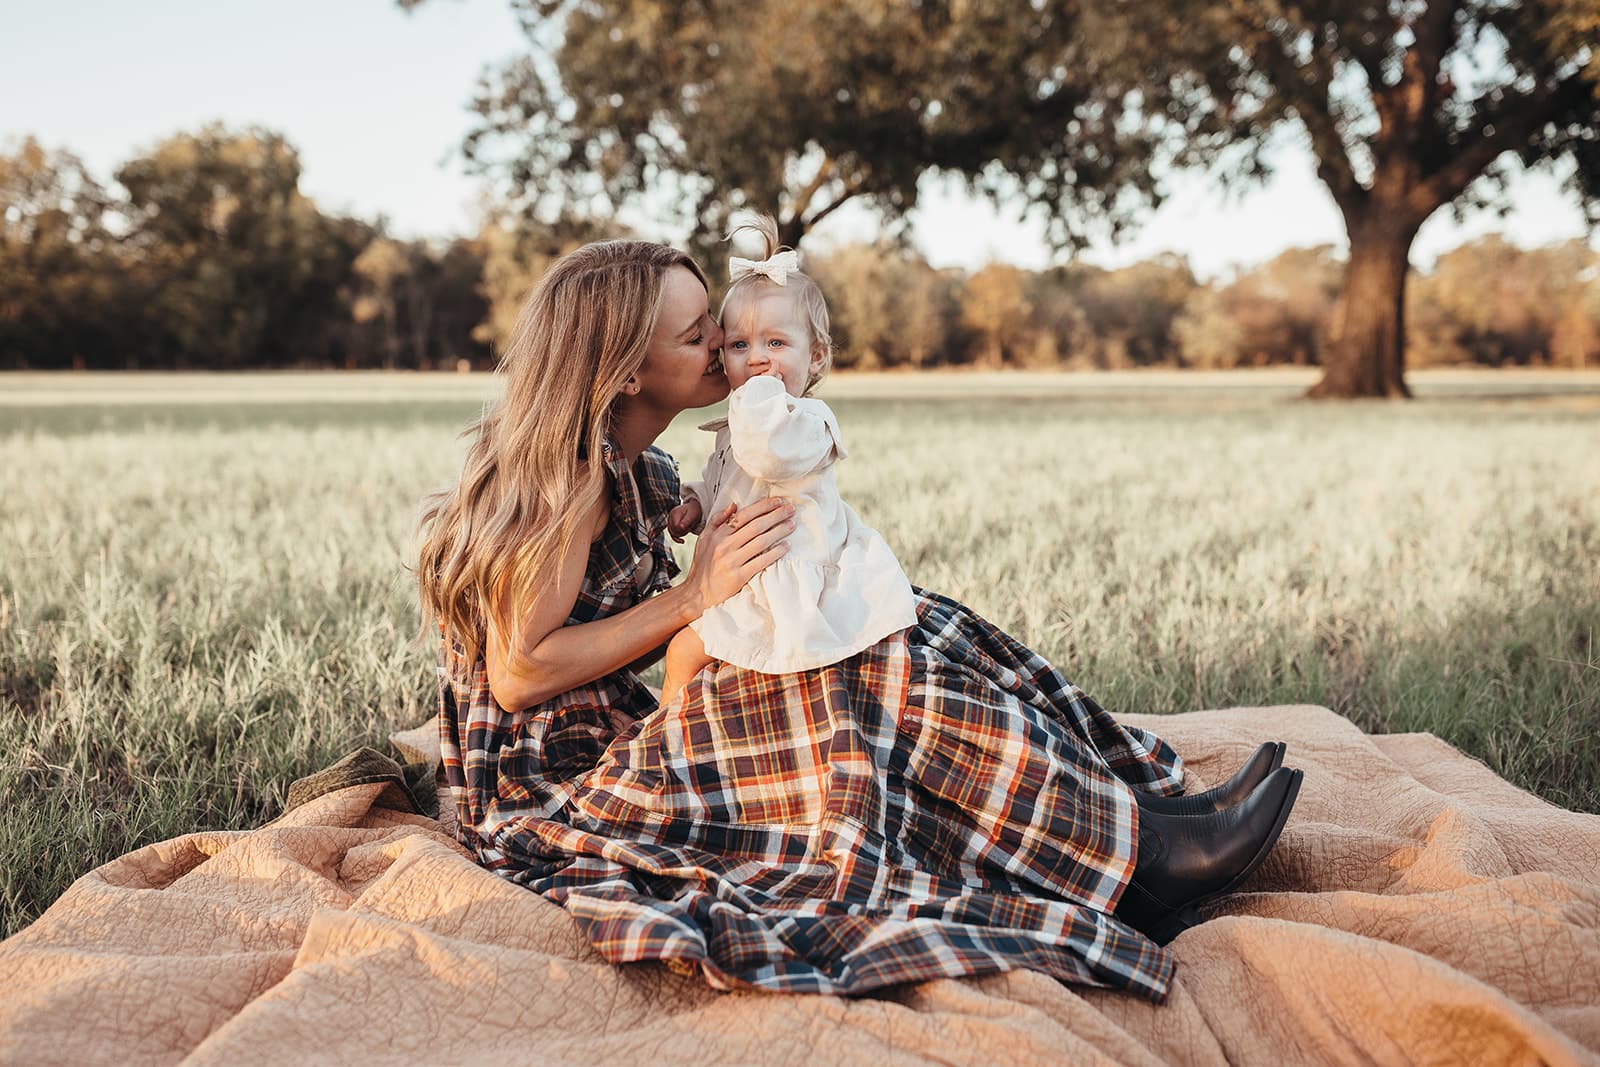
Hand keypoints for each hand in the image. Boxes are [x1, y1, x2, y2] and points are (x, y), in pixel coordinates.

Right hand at [667, 498, 702, 541]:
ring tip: (688, 528)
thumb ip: (686, 521)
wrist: (693, 509)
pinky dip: (677, 538)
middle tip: (690, 527)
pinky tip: (682, 541)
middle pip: (673, 531)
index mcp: (674, 513)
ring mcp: (670, 522)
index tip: (689, 527)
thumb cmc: (693, 512)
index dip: (682, 529)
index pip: (675, 526)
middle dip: (682, 532)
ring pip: (673, 534)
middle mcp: (670, 517)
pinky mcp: (672, 526)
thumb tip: (680, 527)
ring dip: (682, 533)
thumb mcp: (692, 516)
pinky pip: (672, 535)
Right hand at [682, 497, 793, 613]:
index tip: (777, 501)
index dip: (762, 506)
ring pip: (761, 542)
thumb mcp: (704, 539)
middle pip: (756, 526)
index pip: (744, 515)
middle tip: (790, 510)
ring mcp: (732, 561)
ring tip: (791, 525)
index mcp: (718, 535)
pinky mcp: (739, 576)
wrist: (697, 593)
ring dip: (779, 531)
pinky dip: (776, 553)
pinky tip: (786, 547)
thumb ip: (717, 521)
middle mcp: (725, 546)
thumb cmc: (702, 566)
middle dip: (776, 515)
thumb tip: (734, 505)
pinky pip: (762, 561)